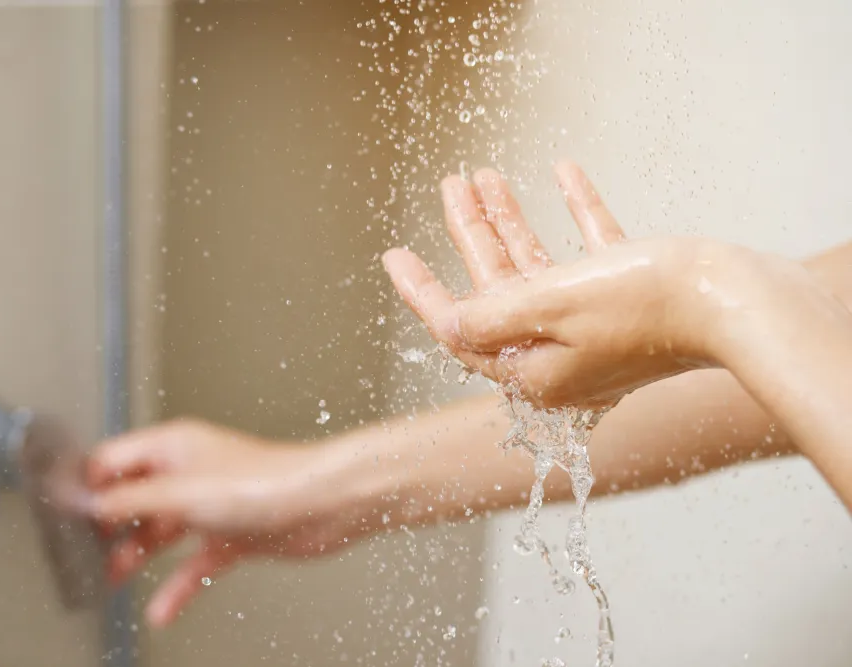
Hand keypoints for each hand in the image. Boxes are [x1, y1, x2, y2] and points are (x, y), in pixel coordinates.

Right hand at [84, 421, 352, 626]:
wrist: (322, 506)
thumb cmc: (265, 482)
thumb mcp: (182, 492)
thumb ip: (131, 500)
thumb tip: (89, 504)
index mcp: (173, 447)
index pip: (113, 461)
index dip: (87, 486)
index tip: (63, 514)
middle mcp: (189, 472)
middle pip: (133, 498)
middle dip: (108, 526)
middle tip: (84, 552)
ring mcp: (210, 504)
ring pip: (159, 532)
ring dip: (135, 556)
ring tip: (112, 579)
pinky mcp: (230, 534)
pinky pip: (191, 563)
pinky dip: (175, 585)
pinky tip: (161, 608)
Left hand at [382, 162, 726, 407]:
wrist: (735, 301)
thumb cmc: (643, 305)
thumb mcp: (549, 307)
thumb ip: (493, 316)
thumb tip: (451, 325)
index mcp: (532, 368)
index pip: (460, 329)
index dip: (422, 291)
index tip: (393, 256)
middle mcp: (560, 354)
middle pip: (498, 287)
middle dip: (471, 233)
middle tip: (451, 185)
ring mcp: (595, 327)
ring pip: (538, 266)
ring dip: (511, 219)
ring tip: (483, 174)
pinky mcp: (630, 297)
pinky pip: (589, 250)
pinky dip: (573, 213)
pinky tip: (561, 172)